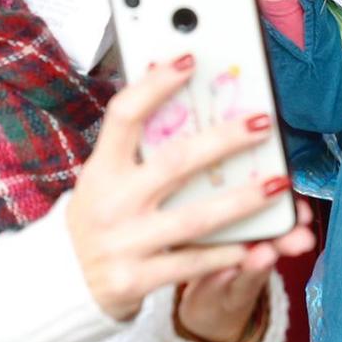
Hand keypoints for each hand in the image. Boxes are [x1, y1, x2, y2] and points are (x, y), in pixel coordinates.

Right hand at [64, 54, 314, 321]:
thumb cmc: (98, 215)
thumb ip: (134, 143)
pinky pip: (192, 262)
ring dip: (242, 199)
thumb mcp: (104, 176)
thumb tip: (168, 78)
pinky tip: (259, 239)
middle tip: (263, 121)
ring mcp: (123, 243)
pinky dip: (228, 251)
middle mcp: (110, 203)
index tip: (189, 59)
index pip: (124, 116)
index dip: (155, 85)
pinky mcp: (136, 279)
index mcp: (100, 169)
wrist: (62, 282)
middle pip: (174, 163)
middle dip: (224, 140)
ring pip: (194, 217)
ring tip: (279, 183)